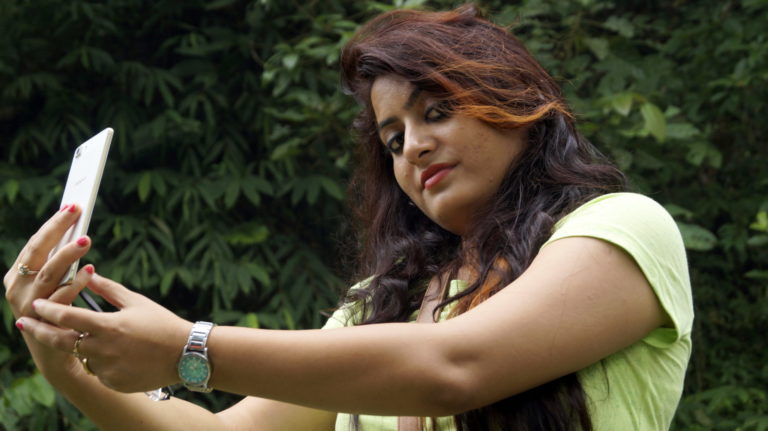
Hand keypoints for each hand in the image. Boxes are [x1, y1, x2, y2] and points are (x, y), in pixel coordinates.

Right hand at [4, 204, 92, 317]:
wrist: (54, 354)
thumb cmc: (58, 313)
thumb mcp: (51, 286)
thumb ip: (57, 265)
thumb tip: (77, 233)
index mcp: (16, 275)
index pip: (35, 243)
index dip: (54, 223)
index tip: (72, 205)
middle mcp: (17, 288)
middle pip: (37, 252)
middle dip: (56, 229)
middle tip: (76, 212)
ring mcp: (27, 305)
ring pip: (48, 273)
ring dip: (67, 255)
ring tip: (85, 240)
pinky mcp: (41, 322)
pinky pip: (61, 297)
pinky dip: (76, 282)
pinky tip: (90, 271)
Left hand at [16, 273, 192, 392]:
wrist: (185, 354)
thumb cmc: (162, 324)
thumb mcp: (136, 302)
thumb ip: (108, 289)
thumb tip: (88, 273)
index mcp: (107, 326)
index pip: (67, 317)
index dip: (48, 310)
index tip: (37, 305)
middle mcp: (102, 349)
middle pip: (60, 341)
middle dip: (40, 331)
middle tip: (24, 323)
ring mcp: (106, 369)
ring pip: (82, 356)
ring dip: (82, 346)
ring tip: (105, 339)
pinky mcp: (113, 382)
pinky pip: (97, 370)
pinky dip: (101, 361)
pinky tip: (121, 354)